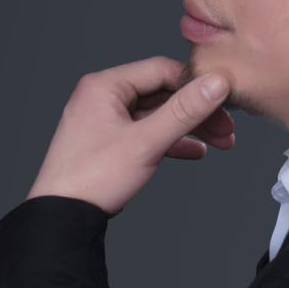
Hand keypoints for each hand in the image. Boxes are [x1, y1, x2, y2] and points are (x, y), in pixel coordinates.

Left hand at [26, 56, 234, 217]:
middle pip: (163, 93)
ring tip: (221, 142)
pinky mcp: (110, 142)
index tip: (224, 97)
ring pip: (158, 115)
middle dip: (198, 111)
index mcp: (105, 86)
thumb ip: (184, 111)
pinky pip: (147, 133)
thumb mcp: (146, 141)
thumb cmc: (93, 177)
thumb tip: (216, 83)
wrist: (61, 217)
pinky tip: (195, 151)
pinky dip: (172, 140)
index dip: (196, 83)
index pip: (162, 70)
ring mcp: (106, 120)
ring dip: (190, 127)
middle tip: (226, 127)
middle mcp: (104, 97)